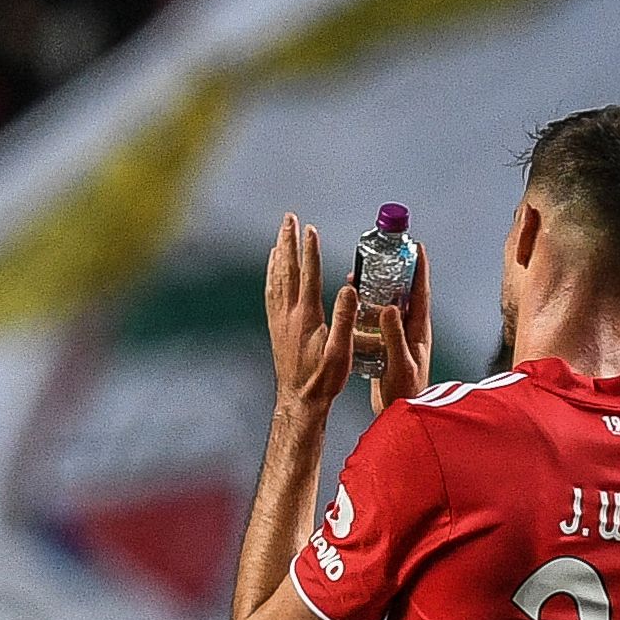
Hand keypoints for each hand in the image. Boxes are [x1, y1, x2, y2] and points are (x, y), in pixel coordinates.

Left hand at [265, 214, 357, 411]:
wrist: (299, 400)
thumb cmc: (325, 378)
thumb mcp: (341, 351)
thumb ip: (345, 319)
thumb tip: (348, 288)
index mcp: (306, 316)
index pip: (308, 275)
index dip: (310, 251)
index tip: (310, 229)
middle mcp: (288, 313)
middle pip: (287, 269)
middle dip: (288, 242)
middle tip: (289, 218)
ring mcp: (279, 319)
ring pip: (277, 278)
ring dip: (279, 253)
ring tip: (280, 235)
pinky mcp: (276, 327)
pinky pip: (271, 292)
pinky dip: (272, 273)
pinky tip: (273, 267)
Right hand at [366, 243, 432, 414]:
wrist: (400, 414)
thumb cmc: (406, 392)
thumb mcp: (400, 363)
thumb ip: (395, 337)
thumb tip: (388, 308)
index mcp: (420, 330)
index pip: (421, 292)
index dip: (419, 269)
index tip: (416, 246)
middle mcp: (412, 329)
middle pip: (404, 293)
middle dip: (394, 272)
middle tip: (379, 255)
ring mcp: (400, 337)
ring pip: (389, 304)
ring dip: (377, 289)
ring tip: (360, 274)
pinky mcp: (388, 345)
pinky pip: (378, 320)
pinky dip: (367, 308)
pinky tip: (354, 304)